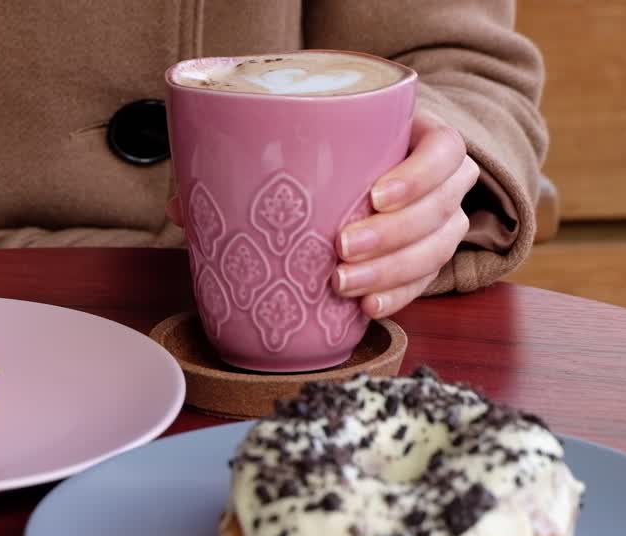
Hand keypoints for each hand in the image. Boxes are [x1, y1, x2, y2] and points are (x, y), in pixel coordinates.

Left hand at [164, 110, 478, 318]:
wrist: (364, 167)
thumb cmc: (331, 153)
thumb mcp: (300, 144)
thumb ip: (246, 161)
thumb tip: (182, 205)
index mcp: (416, 136)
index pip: (444, 149)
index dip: (418, 174)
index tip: (375, 195)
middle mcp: (440, 179)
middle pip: (440, 209)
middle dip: (393, 235)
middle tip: (342, 249)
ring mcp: (440, 219)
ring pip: (439, 248)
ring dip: (394, 271)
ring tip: (345, 285)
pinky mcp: (427, 255)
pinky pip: (426, 281)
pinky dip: (399, 296)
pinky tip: (367, 308)